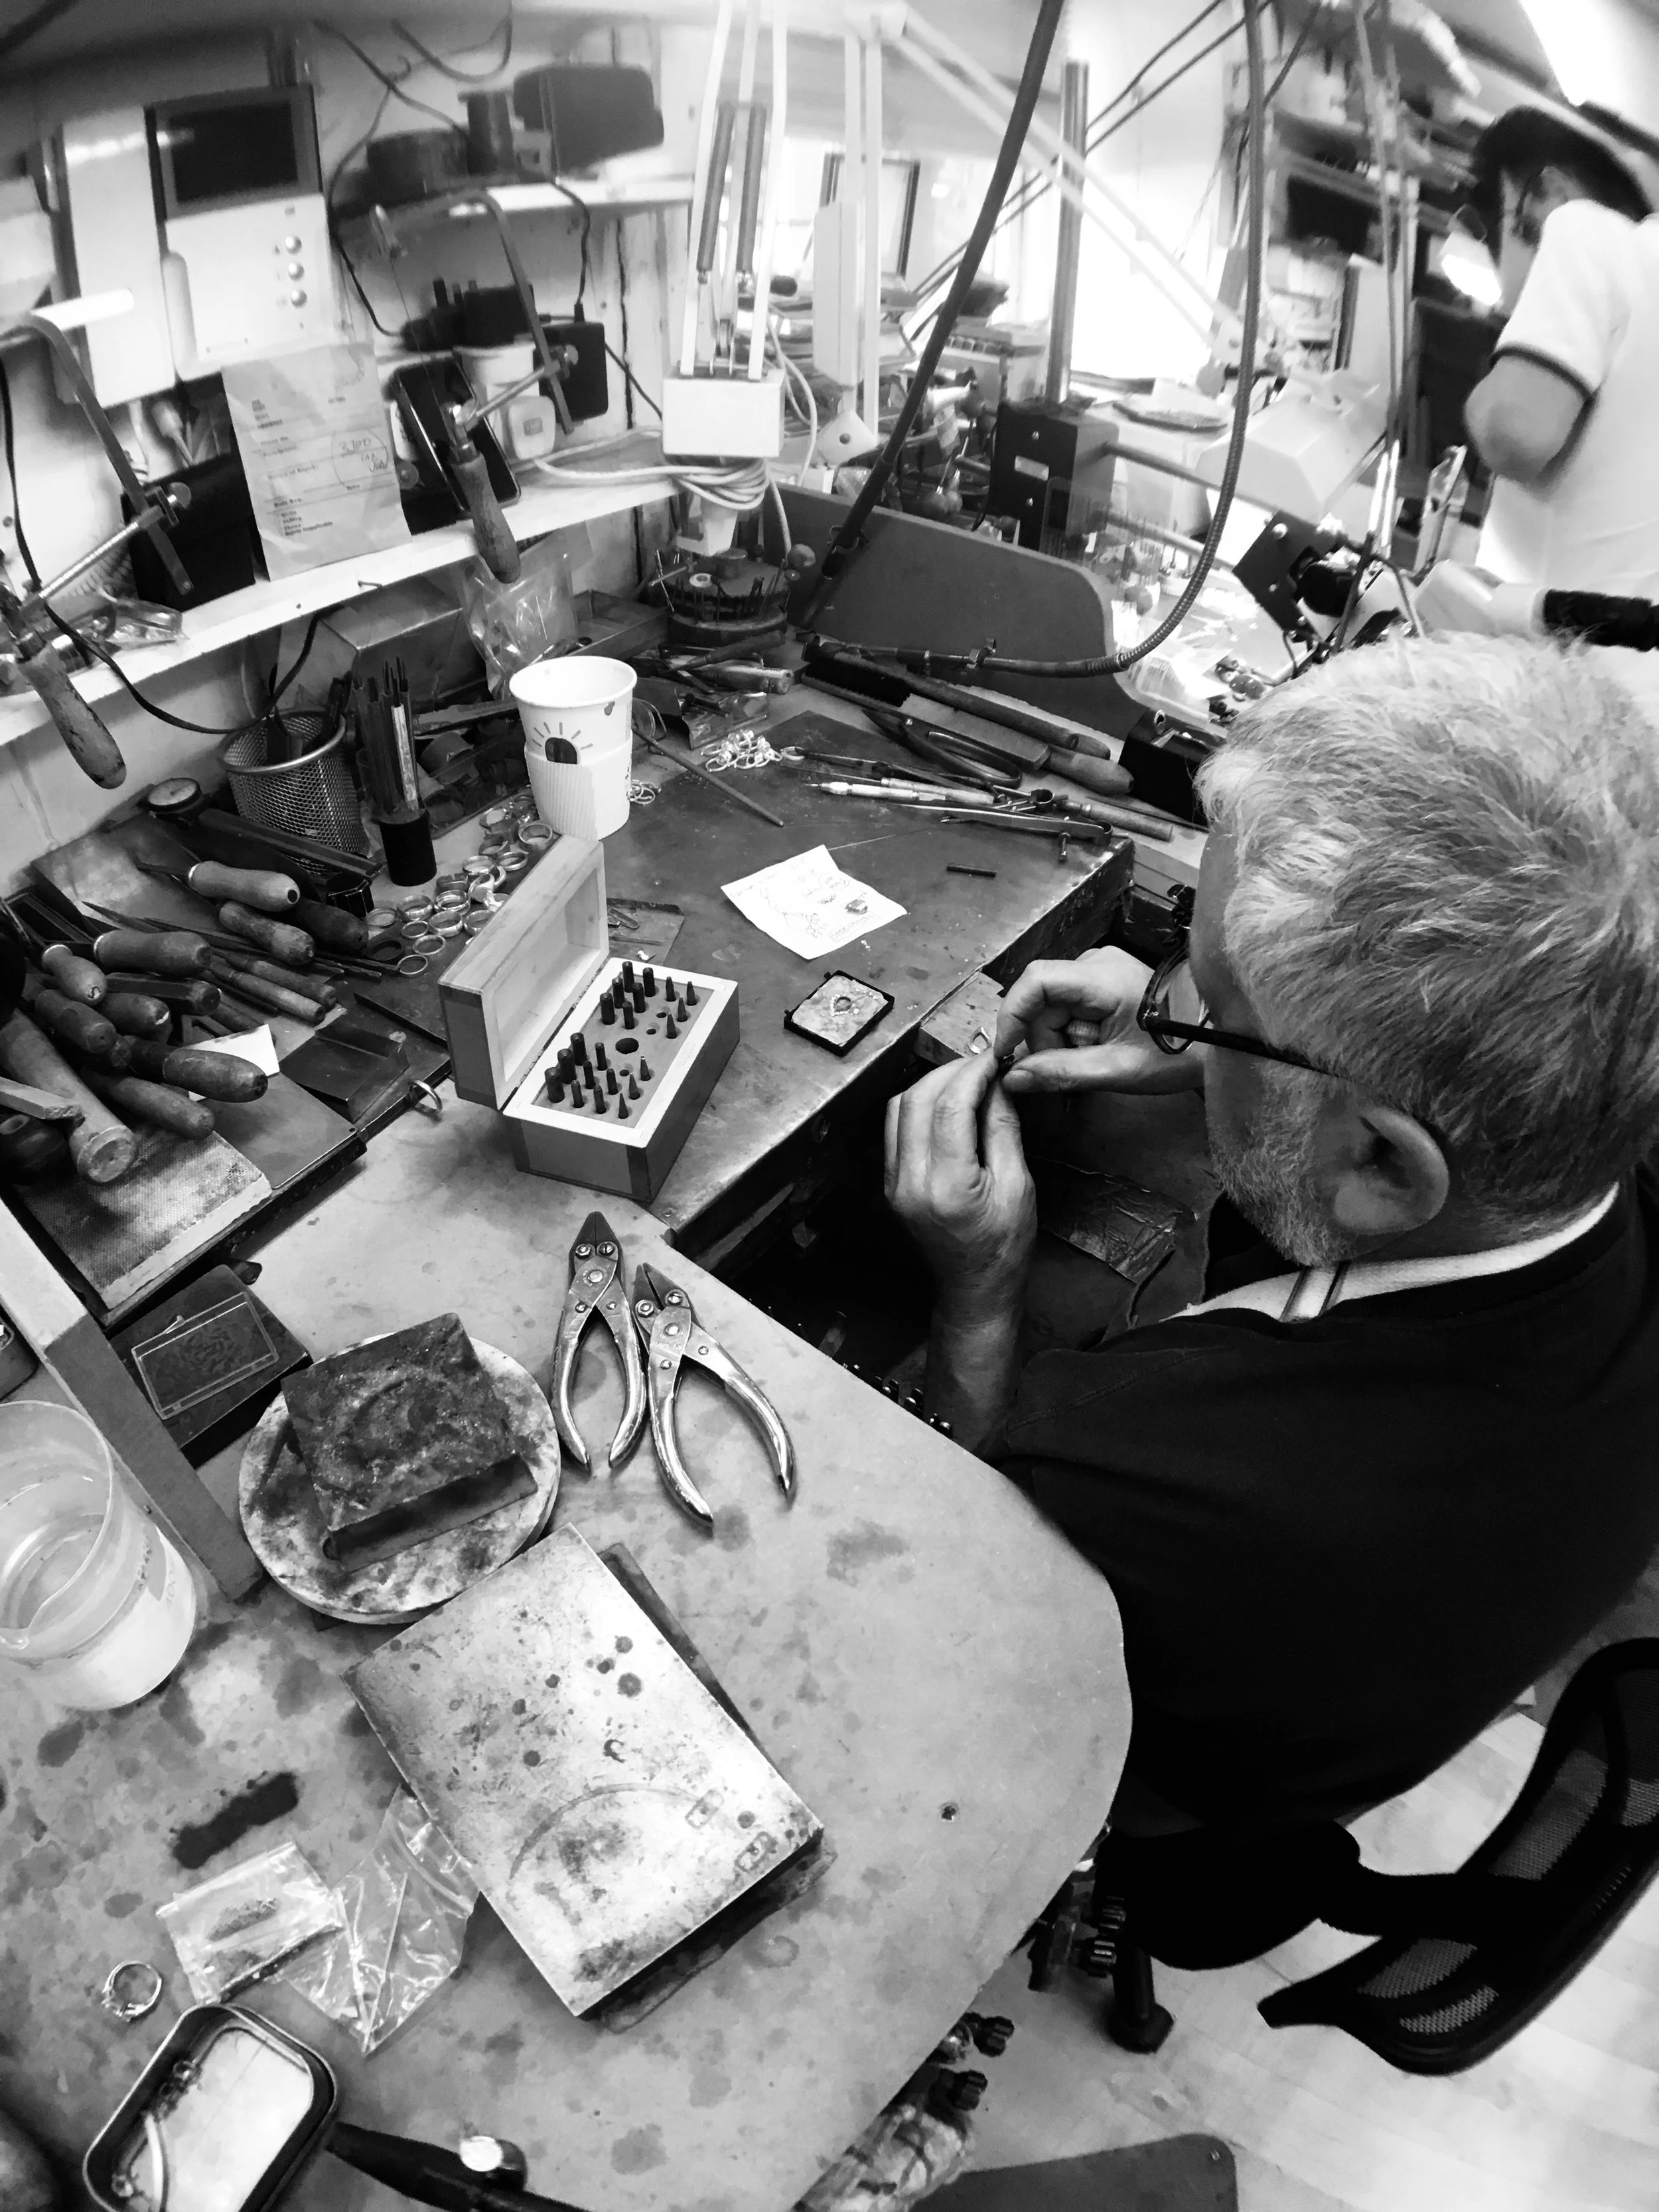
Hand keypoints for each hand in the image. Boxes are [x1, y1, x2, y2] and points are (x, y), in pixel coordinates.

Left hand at [884, 1049, 1035, 1308]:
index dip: (972, 1073)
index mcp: (947, 1186)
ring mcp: (893, 1183)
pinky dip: (918, 1104)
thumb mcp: (1018, 1185)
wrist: (973, 1287)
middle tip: (981, 1064)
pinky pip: (895, 1128)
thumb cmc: (1004, 1246)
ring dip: (930, 1083)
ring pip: (899, 1108)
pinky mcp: (890, 1183)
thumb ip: (1003, 1129)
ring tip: (965, 1079)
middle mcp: (910, 1182)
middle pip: (918, 1099)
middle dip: (950, 1072)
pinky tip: (946, 1102)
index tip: (994, 1059)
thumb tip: (997, 1083)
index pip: (949, 1107)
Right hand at [995, 946, 1204, 1097]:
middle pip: (1042, 1000)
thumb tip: (1013, 1078)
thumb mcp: (1116, 1070)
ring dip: (1061, 1039)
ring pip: (1054, 1006)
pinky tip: (1097, 1049)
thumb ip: (1060, 1072)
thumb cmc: (1177, 1052)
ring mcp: (1101, 969)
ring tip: (1095, 1060)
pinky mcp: (1106, 981)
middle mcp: (1095, 963)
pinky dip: (1074, 1033)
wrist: (1220, 1038)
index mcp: (1100, 977)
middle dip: (1045, 1038)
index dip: (1012, 1016)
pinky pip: (1071, 1006)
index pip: (1034, 982)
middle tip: (1069, 1069)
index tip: (1006, 1052)